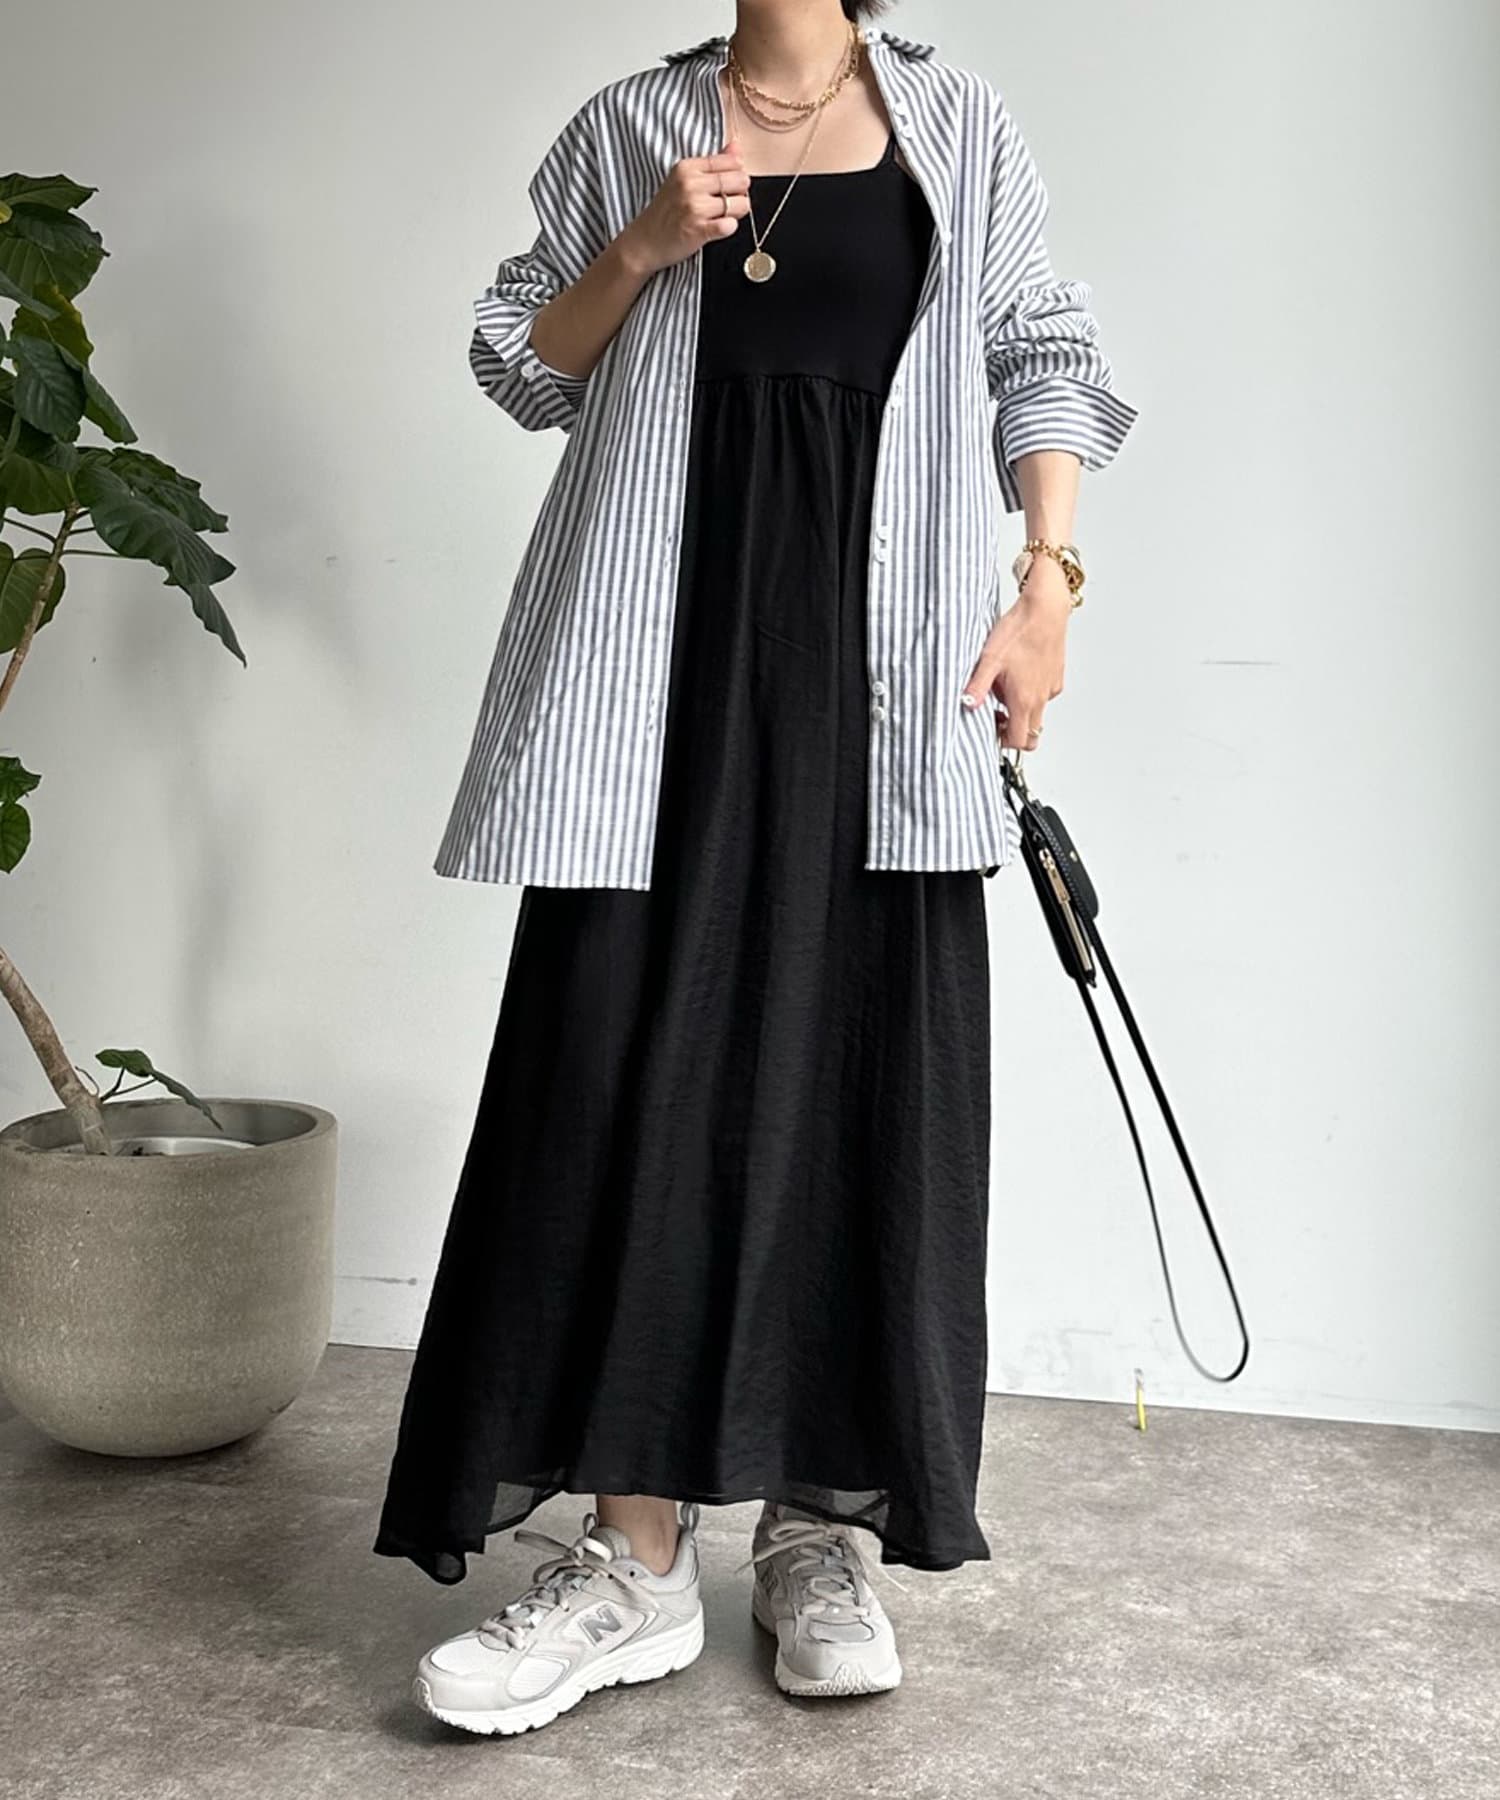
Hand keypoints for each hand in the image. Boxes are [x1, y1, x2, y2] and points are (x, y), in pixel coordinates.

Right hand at [619, 141, 749, 276]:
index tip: (728, 185)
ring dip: (737, 212)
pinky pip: (731, 225)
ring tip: (721, 216)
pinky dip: (729, 228)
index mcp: (687, 167)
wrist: (643, 242)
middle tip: (728, 202)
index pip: (731, 161)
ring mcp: (695, 207)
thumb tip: (737, 146)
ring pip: (740, 204)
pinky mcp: (699, 230)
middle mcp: (690, 184)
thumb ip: (712, 163)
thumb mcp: (682, 179)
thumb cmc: (665, 211)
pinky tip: (718, 228)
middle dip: (740, 193)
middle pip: (740, 181)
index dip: (737, 175)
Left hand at [959, 556, 1072, 749]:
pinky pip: (1043, 697)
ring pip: (1036, 715)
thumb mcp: (989, 659)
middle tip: (996, 715)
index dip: (1003, 741)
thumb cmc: (1019, 631)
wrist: (1045, 609)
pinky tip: (1018, 675)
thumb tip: (966, 704)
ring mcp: (1050, 688)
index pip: (1018, 740)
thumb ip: (977, 686)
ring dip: (1020, 712)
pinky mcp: (1056, 678)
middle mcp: (1041, 698)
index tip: (991, 728)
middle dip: (1013, 731)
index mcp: (1024, 699)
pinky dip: (1030, 695)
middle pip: (1031, 734)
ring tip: (1004, 688)